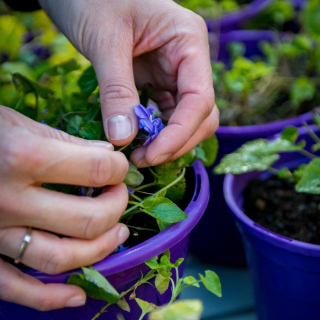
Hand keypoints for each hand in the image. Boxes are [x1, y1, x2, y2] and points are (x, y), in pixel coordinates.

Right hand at [0, 106, 128, 309]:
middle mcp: (9, 199)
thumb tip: (108, 154)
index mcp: (24, 156)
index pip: (96, 169)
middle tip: (119, 196)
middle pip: (86, 219)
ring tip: (118, 234)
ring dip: (100, 249)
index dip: (118, 167)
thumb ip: (67, 141)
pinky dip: (50, 298)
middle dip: (116, 207)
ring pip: (59, 258)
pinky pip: (14, 287)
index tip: (118, 167)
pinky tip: (77, 295)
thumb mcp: (20, 124)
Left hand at [39, 0, 218, 166]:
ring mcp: (175, 74)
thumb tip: (123, 138)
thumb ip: (117, 90)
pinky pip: (165, 115)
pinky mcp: (158, 83)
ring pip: (186, 120)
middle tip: (141, 159)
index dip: (180, 134)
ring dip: (166, 142)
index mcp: (188, 42)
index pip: (200, 99)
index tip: (151, 154)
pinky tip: (137, 140)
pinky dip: (155, 132)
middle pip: (201, 115)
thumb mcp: (105, 41)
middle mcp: (189, 61)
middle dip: (176, 142)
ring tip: (137, 154)